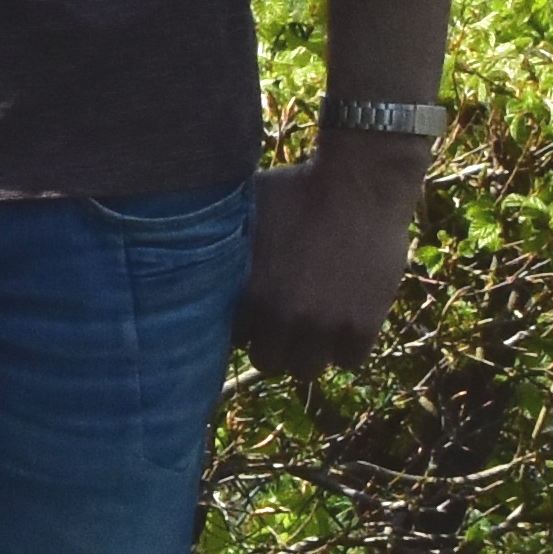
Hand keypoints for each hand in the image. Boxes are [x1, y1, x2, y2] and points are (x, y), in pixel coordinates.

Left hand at [235, 139, 427, 377]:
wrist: (358, 183)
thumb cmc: (294, 190)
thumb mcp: (243, 216)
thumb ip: (223, 251)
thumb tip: (189, 262)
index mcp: (247, 294)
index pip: (233, 339)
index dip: (244, 326)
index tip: (255, 314)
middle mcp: (282, 317)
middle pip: (268, 362)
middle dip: (273, 345)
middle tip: (283, 326)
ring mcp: (325, 326)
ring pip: (307, 370)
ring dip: (308, 352)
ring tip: (312, 327)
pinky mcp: (363, 325)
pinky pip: (349, 362)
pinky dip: (346, 347)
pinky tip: (342, 322)